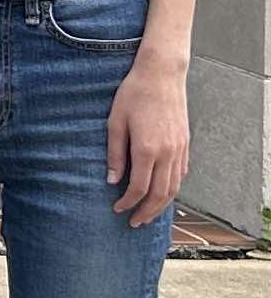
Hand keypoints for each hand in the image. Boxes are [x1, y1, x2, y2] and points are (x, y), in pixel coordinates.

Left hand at [107, 54, 188, 226]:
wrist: (162, 74)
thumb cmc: (133, 95)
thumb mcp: (115, 123)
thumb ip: (114, 154)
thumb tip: (111, 181)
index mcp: (147, 149)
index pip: (139, 188)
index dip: (127, 203)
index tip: (116, 210)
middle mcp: (168, 152)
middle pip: (160, 194)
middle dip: (146, 212)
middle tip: (134, 223)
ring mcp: (180, 148)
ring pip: (174, 187)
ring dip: (162, 205)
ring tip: (148, 214)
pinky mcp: (185, 143)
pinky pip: (181, 173)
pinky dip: (172, 188)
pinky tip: (162, 194)